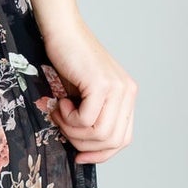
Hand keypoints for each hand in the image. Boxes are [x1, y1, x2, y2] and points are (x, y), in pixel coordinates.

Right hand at [35, 13, 135, 165]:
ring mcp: (117, 88)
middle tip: (63, 125)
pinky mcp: (101, 84)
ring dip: (73, 130)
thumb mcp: (84, 96)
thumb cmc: (67, 61)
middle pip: (112, 141)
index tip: (79, 156)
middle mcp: (127, 93)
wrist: (62, 32)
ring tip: (60, 112)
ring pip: (100, 133)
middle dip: (83, 143)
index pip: (122, 139)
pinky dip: (68, 117)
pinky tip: (61, 101)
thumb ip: (92, 117)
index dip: (101, 154)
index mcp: (127, 96)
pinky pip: (87, 120)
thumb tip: (84, 151)